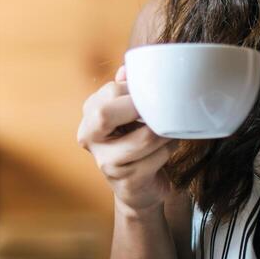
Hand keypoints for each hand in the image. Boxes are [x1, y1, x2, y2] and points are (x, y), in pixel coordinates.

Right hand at [77, 65, 176, 214]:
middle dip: (143, 109)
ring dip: (165, 132)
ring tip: (170, 130)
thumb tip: (128, 68)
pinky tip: (167, 149)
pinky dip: (169, 149)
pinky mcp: (126, 182)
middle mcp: (90, 139)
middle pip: (106, 114)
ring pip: (144, 137)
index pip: (111, 92)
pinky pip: (157, 157)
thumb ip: (128, 90)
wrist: (139, 190)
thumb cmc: (136, 144)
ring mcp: (106, 163)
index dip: (137, 90)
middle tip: (162, 110)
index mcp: (89, 116)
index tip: (152, 95)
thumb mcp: (130, 115)